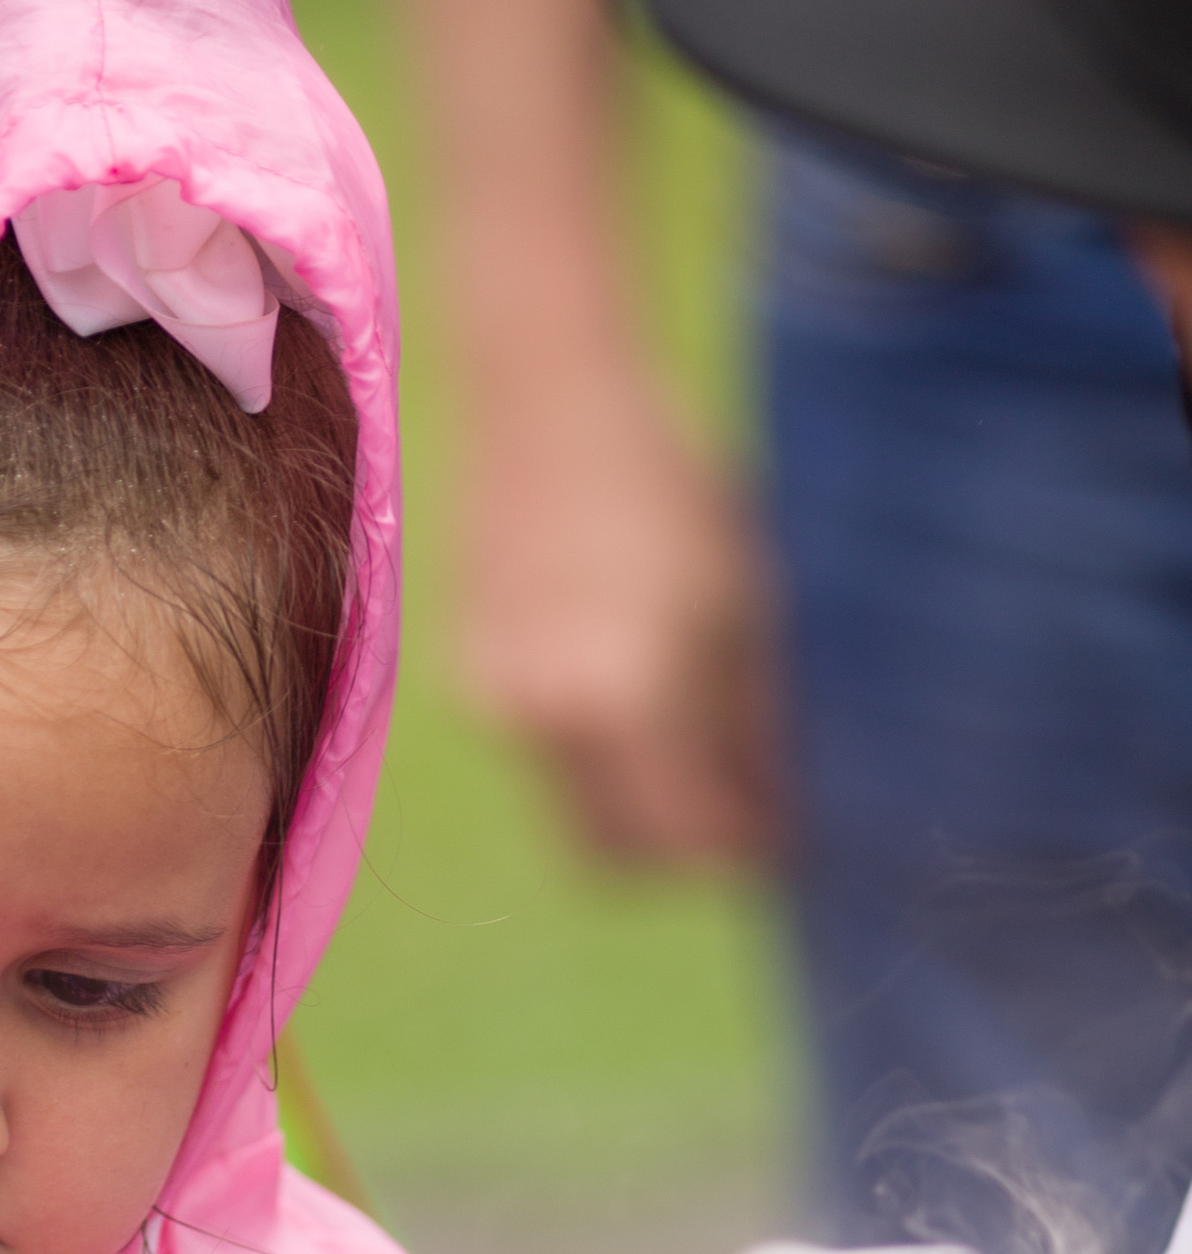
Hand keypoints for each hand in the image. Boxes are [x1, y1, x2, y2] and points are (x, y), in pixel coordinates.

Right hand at [456, 398, 774, 866]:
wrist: (547, 393)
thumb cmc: (671, 479)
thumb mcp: (745, 598)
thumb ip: (754, 719)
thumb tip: (776, 804)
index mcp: (624, 697)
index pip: (685, 835)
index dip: (740, 849)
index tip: (784, 838)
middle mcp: (547, 718)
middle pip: (611, 860)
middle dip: (674, 859)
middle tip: (734, 820)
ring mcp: (497, 702)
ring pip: (570, 812)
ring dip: (632, 806)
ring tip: (692, 746)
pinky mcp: (469, 675)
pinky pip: (540, 752)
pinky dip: (592, 748)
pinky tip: (629, 680)